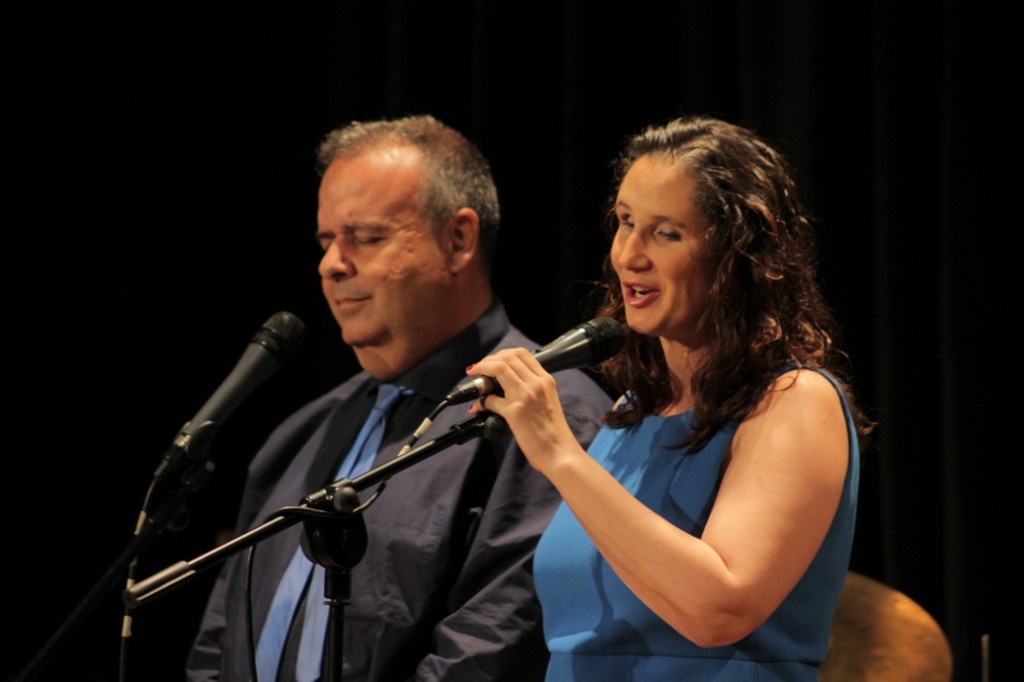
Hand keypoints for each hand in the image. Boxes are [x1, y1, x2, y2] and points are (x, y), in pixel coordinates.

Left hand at [467, 348, 583, 473]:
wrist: (560, 453)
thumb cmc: (553, 433)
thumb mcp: (548, 401)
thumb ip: (533, 389)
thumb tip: (509, 386)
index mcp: (546, 380)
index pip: (521, 353)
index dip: (501, 354)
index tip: (491, 361)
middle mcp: (537, 384)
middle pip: (507, 357)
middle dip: (487, 360)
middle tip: (477, 369)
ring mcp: (526, 396)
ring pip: (498, 369)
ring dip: (480, 371)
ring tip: (473, 379)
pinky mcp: (515, 412)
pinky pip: (490, 399)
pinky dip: (480, 402)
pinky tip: (477, 408)